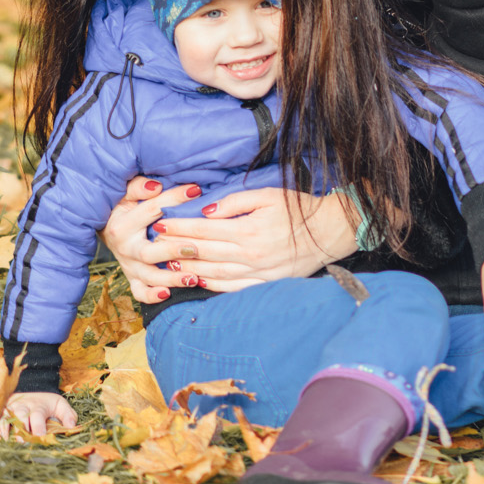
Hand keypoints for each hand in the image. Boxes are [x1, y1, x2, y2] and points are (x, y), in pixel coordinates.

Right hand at [0, 391, 77, 440]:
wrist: (33, 384)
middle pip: (19, 418)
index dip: (38, 429)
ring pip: (3, 417)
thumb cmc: (46, 401)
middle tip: (20, 444)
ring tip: (1, 443)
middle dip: (19, 431)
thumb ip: (68, 415)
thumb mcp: (60, 404)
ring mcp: (8, 407)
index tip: (39, 439)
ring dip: (1, 430)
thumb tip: (72, 426)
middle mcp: (21, 407)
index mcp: (37, 407)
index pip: (37, 418)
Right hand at [100, 176, 206, 302]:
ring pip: (149, 277)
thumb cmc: (122, 206)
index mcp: (123, 225)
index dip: (174, 198)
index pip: (152, 210)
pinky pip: (140, 293)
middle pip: (148, 253)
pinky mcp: (132, 278)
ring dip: (171, 278)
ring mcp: (129, 265)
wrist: (105, 227)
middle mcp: (124, 248)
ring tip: (193, 278)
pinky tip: (168, 294)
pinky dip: (152, 296)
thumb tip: (156, 186)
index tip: (196, 191)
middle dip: (173, 251)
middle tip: (196, 248)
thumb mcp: (126, 192)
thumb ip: (138, 186)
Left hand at [151, 186, 357, 293]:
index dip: (180, 227)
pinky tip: (198, 281)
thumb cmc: (297, 210)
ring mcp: (257, 273)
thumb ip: (235, 203)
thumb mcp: (267, 196)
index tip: (161, 224)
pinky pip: (232, 288)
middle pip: (204, 253)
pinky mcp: (265, 284)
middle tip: (155, 244)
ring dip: (188, 270)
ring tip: (167, 265)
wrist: (328, 233)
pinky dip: (212, 286)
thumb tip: (207, 212)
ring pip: (214, 274)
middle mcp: (250, 255)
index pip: (204, 230)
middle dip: (177, 248)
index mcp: (249, 231)